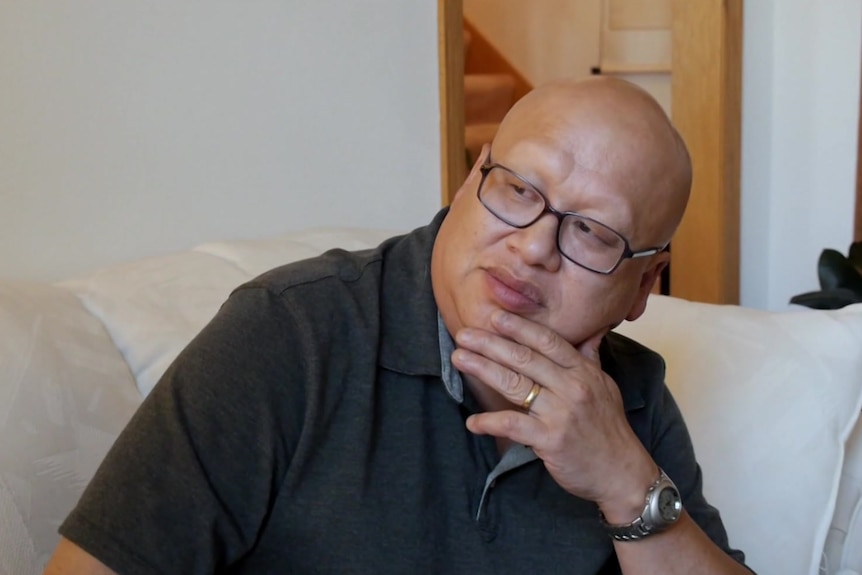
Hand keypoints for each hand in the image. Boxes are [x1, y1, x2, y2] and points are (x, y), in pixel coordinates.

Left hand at [451, 310, 656, 521]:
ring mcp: (561, 413)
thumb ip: (590, 358)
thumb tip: (590, 330)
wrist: (622, 473)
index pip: (547, 341)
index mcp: (583, 372)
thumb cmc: (610, 429)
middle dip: (491, 343)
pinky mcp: (551, 439)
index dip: (519, 327)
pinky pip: (513, 425)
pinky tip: (473, 422)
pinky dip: (490, 422)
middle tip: (464, 334)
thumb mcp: (606, 387)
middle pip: (525, 358)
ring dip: (483, 370)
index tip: (494, 316)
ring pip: (515, 385)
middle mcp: (572, 387)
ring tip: (460, 359)